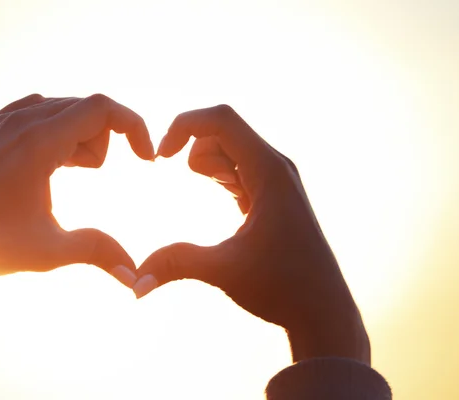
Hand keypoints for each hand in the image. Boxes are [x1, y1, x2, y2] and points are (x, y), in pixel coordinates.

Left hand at [0, 93, 153, 305]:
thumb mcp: (48, 250)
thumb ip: (98, 252)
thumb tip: (134, 276)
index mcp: (38, 143)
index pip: (103, 108)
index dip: (135, 127)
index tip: (145, 159)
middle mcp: (19, 121)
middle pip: (86, 109)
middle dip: (105, 140)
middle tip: (91, 177)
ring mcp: (1, 121)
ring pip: (62, 109)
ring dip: (79, 136)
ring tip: (68, 173)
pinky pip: (37, 111)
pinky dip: (55, 130)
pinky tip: (47, 164)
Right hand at [133, 105, 369, 363]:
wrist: (323, 310)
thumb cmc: (284, 288)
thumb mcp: (225, 271)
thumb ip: (177, 264)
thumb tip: (134, 282)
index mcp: (269, 171)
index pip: (222, 119)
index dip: (183, 125)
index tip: (159, 156)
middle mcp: (276, 167)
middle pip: (223, 131)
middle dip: (193, 149)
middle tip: (190, 185)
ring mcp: (277, 180)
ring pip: (231, 148)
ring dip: (208, 163)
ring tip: (217, 194)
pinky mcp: (273, 194)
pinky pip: (240, 167)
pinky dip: (221, 174)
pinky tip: (222, 193)